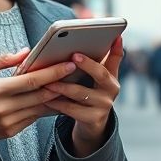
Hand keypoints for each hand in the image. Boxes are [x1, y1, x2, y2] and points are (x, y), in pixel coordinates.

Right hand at [0, 49, 75, 145]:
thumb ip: (2, 60)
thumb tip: (26, 52)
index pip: (31, 80)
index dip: (52, 72)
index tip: (68, 64)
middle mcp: (4, 108)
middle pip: (41, 95)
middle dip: (61, 83)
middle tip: (76, 72)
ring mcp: (8, 122)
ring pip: (40, 108)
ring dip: (57, 96)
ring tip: (71, 83)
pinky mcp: (11, 131)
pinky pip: (33, 118)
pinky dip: (45, 107)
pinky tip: (55, 98)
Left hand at [44, 37, 123, 154]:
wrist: (93, 123)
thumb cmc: (92, 93)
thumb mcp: (100, 78)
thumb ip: (105, 60)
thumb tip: (114, 37)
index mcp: (112, 77)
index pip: (113, 60)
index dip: (112, 49)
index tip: (107, 39)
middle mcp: (112, 91)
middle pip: (100, 74)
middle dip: (86, 64)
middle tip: (72, 56)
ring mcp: (104, 106)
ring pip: (81, 93)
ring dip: (63, 86)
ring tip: (48, 81)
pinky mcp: (93, 119)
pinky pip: (72, 109)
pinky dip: (58, 103)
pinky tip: (46, 98)